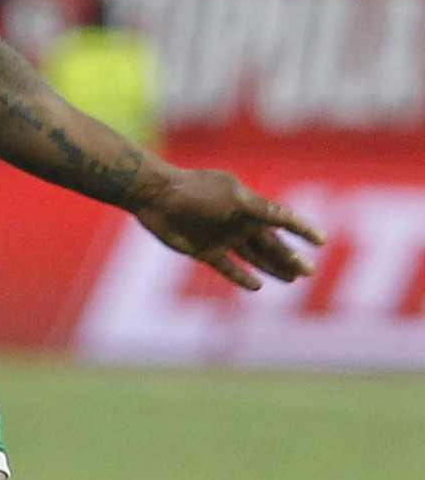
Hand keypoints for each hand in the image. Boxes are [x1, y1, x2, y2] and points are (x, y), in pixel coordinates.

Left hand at [133, 167, 323, 290]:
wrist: (156, 197)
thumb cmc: (196, 193)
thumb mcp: (233, 199)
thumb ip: (261, 210)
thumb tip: (289, 219)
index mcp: (249, 205)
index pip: (283, 218)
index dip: (303, 229)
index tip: (322, 241)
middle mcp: (239, 222)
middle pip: (271, 243)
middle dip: (290, 256)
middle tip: (309, 272)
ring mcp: (222, 237)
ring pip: (254, 256)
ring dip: (273, 266)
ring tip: (292, 278)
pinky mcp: (204, 250)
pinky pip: (228, 267)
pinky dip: (242, 276)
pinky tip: (257, 286)